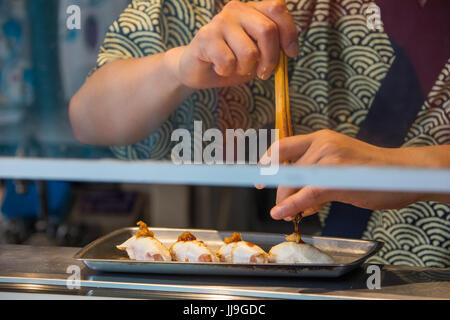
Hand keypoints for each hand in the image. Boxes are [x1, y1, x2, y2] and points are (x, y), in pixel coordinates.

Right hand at [166, 0, 298, 88]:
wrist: (196, 69)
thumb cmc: (230, 60)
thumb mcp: (257, 54)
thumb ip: (272, 48)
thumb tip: (290, 52)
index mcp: (251, 9)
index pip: (277, 9)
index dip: (289, 32)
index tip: (291, 53)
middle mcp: (236, 9)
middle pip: (267, 31)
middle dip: (271, 59)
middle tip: (263, 73)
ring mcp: (219, 22)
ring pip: (249, 52)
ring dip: (246, 69)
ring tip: (236, 68)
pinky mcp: (205, 37)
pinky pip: (229, 62)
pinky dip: (228, 72)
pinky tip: (220, 68)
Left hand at [259, 130, 426, 220]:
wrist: (404, 172)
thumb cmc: (372, 171)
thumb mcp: (339, 167)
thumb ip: (315, 178)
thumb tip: (296, 201)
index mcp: (321, 138)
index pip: (283, 146)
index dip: (266, 162)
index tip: (258, 178)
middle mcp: (322, 144)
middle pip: (286, 171)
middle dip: (281, 193)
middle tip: (283, 208)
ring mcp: (329, 160)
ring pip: (293, 184)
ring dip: (288, 202)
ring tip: (295, 213)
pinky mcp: (336, 179)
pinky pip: (305, 194)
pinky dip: (290, 206)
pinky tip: (281, 214)